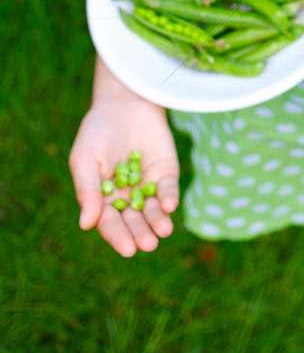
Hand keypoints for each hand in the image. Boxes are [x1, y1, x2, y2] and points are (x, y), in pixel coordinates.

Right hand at [70, 71, 179, 256]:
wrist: (123, 102)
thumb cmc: (96, 132)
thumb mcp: (85, 160)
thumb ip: (88, 191)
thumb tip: (86, 225)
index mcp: (103, 200)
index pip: (111, 224)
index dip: (119, 237)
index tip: (128, 250)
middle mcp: (126, 198)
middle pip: (134, 221)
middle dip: (141, 233)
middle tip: (148, 244)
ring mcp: (147, 186)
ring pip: (154, 210)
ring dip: (158, 222)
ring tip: (163, 231)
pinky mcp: (166, 172)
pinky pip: (168, 189)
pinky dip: (169, 198)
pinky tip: (169, 206)